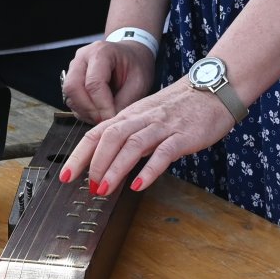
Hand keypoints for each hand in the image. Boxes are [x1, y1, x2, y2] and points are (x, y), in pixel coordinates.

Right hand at [61, 39, 157, 123]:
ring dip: (84, 111)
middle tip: (104, 121)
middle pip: (73, 87)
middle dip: (88, 109)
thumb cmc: (136, 66)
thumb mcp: (138, 83)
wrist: (131, 56)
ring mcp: (74, 67)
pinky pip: (70, 99)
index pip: (94, 83)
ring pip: (70, 95)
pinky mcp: (72, 78)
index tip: (111, 119)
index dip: (102, 106)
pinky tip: (97, 113)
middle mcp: (82, 57)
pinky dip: (82, 110)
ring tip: (102, 117)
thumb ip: (125, 101)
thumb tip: (110, 120)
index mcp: (101, 52)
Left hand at [63, 76, 232, 194]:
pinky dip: (149, 169)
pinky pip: (163, 152)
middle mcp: (142, 118)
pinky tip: (138, 185)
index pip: (97, 133)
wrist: (214, 89)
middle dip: (94, 163)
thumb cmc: (180, 107)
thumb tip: (109, 160)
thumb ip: (130, 135)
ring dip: (115, 168)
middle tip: (87, 186)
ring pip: (132, 144)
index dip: (80, 154)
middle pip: (110, 137)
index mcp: (130, 115)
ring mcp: (162, 126)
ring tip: (104, 189)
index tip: (66, 175)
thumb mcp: (148, 117)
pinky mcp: (183, 135)